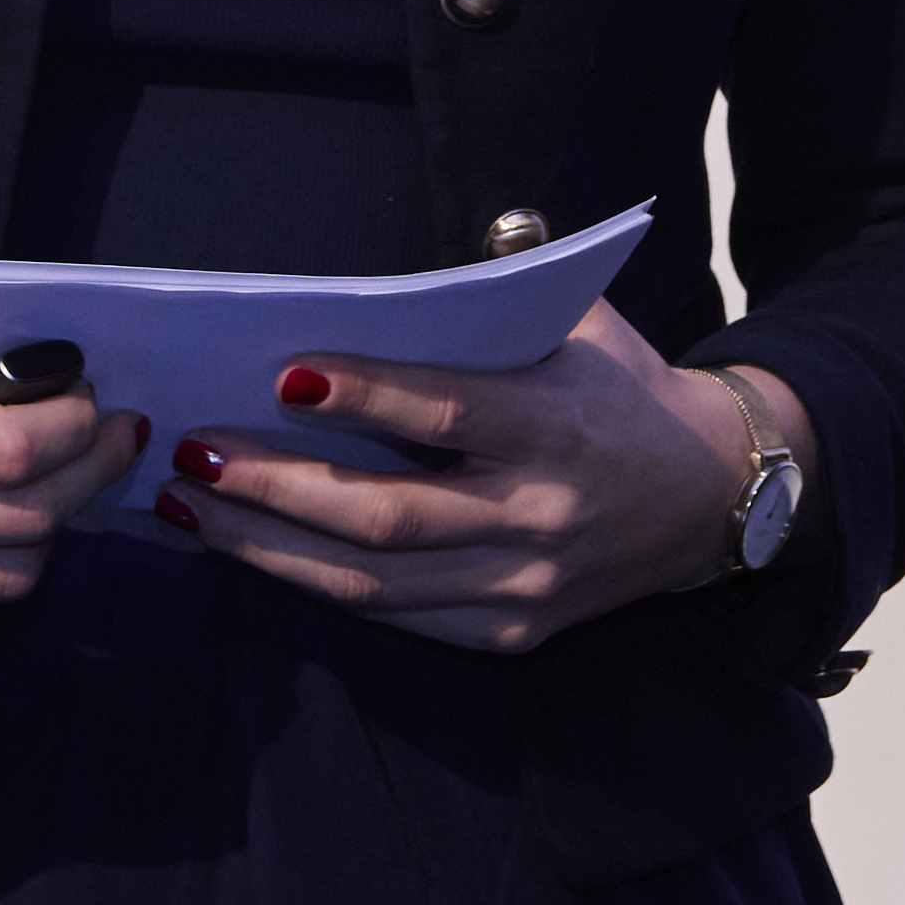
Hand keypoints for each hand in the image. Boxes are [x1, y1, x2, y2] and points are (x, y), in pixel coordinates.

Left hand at [152, 299, 781, 654]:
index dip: (366, 396)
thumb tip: (398, 269)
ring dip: (269, 546)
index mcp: (559, 425)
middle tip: (193, 451)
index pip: (450, 412)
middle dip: (277, 486)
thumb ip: (502, 284)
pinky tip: (252, 550)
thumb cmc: (621, 389)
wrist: (713, 496)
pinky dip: (315, 586)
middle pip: (388, 515)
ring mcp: (525, 586)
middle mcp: (541, 516)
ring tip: (191, 506)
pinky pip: (398, 619)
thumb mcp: (583, 321)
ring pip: (375, 584)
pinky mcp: (511, 634)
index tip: (283, 371)